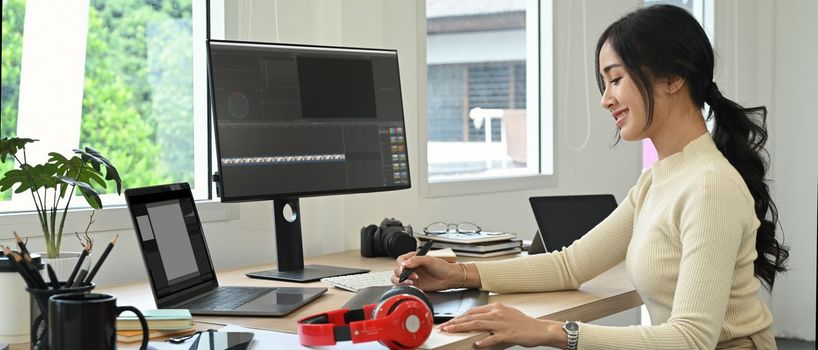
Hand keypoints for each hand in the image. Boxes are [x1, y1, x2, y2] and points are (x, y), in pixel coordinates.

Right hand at [391, 251, 459, 291]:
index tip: (403, 269)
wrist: (449, 277)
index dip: (400, 265)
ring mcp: (411, 276)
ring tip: (410, 282)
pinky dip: (403, 287)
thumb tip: (404, 264)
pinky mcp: (414, 285)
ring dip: (400, 281)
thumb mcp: (429, 260)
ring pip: (397, 279)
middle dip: (401, 274)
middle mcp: (411, 267)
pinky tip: (410, 285)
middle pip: (397, 270)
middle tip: (411, 276)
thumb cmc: (442, 267)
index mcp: (413, 258)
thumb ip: (416, 260)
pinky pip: (403, 286)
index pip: (400, 260)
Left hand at [438, 302, 566, 347]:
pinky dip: (484, 341)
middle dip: (455, 322)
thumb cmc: (524, 323)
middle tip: (444, 327)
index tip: (449, 321)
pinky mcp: (508, 334)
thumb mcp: (506, 314)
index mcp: (496, 307)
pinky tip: (477, 343)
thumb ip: (492, 315)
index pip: (472, 311)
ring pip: (477, 324)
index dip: (459, 316)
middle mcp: (497, 313)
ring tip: (451, 331)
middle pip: (471, 317)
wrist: (540, 329)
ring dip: (462, 328)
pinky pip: (493, 338)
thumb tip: (478, 319)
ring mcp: (502, 323)